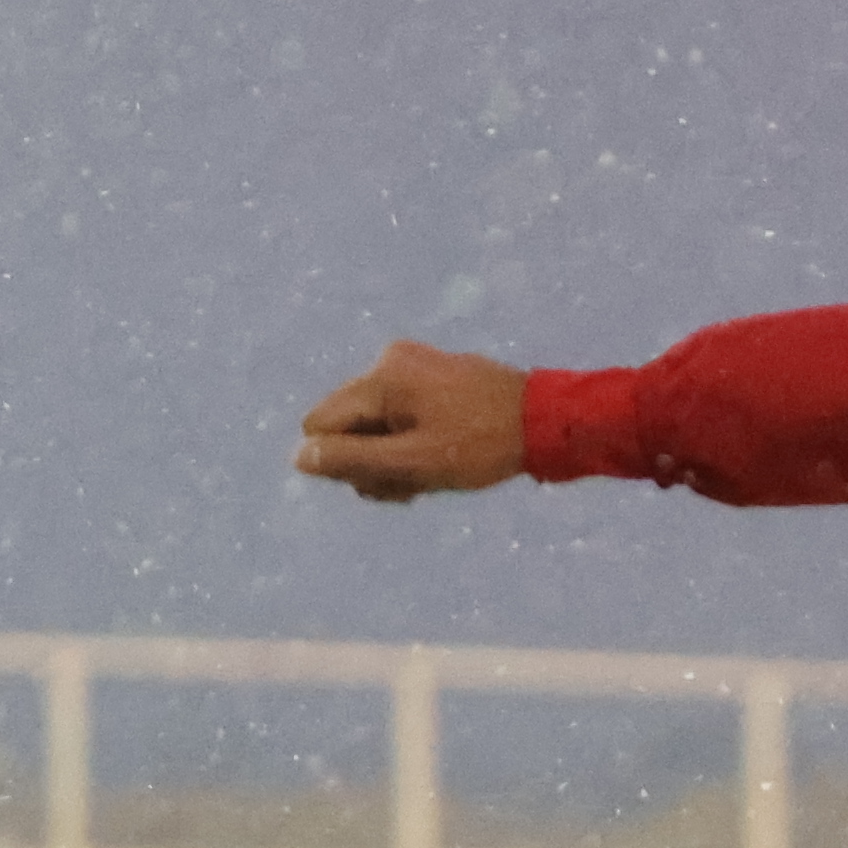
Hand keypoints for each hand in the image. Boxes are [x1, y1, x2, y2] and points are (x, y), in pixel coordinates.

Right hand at [295, 341, 531, 501]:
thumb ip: (353, 461)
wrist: (548, 420)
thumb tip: (299, 459)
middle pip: (347, 424)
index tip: (386, 482)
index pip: (321, 426)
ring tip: (430, 476)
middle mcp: (389, 362)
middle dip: (371, 462)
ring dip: (392, 457)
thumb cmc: (482, 446)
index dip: (343, 463)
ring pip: (374, 423)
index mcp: (380, 378)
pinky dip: (412, 440)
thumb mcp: (414, 463)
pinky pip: (401, 412)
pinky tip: (441, 457)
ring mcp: (413, 364)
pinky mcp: (434, 374)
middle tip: (413, 486)